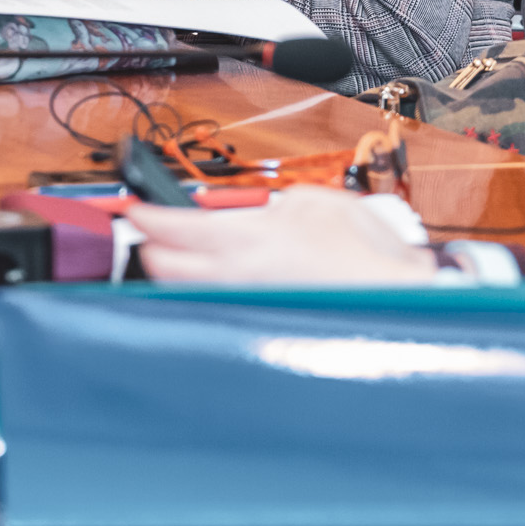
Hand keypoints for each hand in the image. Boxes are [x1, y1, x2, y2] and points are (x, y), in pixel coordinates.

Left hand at [132, 185, 439, 283]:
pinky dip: (199, 297)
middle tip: (148, 231)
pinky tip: (206, 288)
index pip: (174, 227)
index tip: (132, 209)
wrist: (392, 299)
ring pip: (184, 292)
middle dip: (149, 247)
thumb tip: (256, 210)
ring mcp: (245, 304)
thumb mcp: (317, 202)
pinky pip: (213, 309)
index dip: (145, 216)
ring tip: (169, 257)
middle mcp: (237, 276)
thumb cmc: (365, 255)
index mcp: (248, 237)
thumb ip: (274, 202)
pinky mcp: (257, 324)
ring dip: (170, 274)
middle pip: (163, 266)